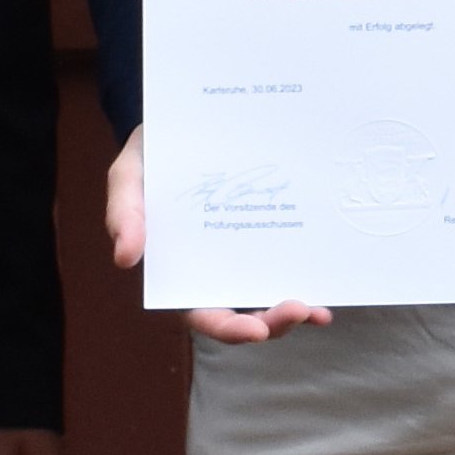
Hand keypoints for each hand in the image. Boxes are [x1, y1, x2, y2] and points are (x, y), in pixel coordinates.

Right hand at [106, 127, 330, 343]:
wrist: (189, 123)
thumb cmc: (152, 156)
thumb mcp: (129, 176)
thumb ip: (124, 213)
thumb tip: (124, 258)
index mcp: (181, 272)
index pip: (203, 314)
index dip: (228, 328)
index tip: (254, 331)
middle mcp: (218, 272)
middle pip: (246, 316)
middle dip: (273, 323)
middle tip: (300, 310)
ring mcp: (249, 256)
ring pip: (273, 297)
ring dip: (297, 311)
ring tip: (319, 311)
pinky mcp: (273, 234)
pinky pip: (292, 263)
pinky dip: (310, 278)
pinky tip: (330, 283)